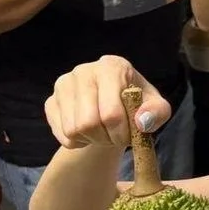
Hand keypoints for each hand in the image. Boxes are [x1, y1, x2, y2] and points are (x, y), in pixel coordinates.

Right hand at [45, 55, 171, 154]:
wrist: (112, 103)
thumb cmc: (136, 103)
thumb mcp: (156, 107)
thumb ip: (157, 112)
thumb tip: (141, 122)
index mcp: (112, 67)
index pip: (111, 113)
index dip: (121, 133)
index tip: (129, 136)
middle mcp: (83, 71)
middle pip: (88, 123)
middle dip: (105, 139)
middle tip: (115, 138)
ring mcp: (63, 85)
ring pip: (73, 130)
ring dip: (92, 140)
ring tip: (104, 133)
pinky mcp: (51, 102)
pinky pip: (61, 135)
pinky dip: (78, 142)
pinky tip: (89, 132)